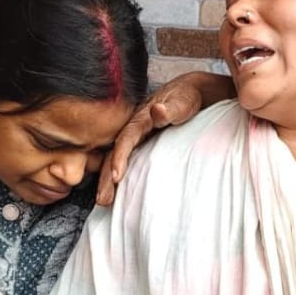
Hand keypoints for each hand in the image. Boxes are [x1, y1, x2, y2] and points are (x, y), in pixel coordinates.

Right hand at [95, 72, 235, 206]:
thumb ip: (171, 108)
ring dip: (109, 180)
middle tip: (103, 200)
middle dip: (107, 177)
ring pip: (118, 159)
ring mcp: (137, 137)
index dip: (120, 157)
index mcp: (141, 118)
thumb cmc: (187, 97)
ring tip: (105, 201)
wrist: (192, 92)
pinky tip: (118, 191)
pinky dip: (119, 175)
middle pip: (115, 153)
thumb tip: (157, 111)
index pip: (126, 139)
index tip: (116, 177)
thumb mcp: (182, 101)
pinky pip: (128, 160)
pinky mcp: (143, 144)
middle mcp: (134, 128)